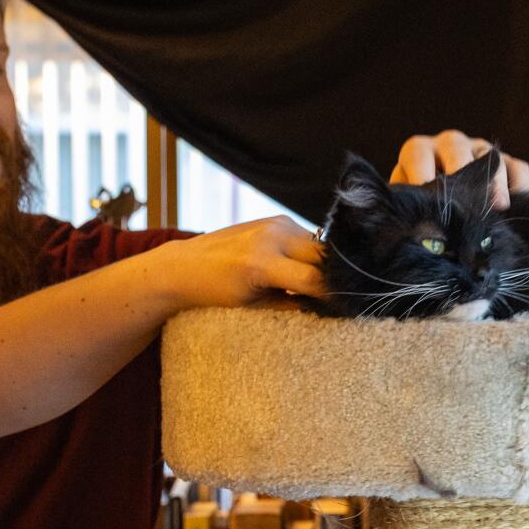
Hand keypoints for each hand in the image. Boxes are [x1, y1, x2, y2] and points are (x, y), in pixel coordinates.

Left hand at [155, 215, 324, 308]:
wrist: (187, 264)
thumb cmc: (215, 292)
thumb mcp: (254, 304)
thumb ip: (292, 302)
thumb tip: (325, 305)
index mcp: (262, 263)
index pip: (314, 279)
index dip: (331, 296)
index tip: (341, 309)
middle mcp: (272, 236)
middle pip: (323, 258)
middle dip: (332, 278)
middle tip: (335, 297)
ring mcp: (276, 223)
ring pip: (319, 246)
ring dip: (323, 264)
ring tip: (317, 284)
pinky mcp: (278, 219)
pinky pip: (307, 237)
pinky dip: (309, 254)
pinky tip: (301, 268)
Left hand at [389, 130, 528, 208]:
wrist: (447, 207)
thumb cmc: (422, 206)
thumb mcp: (410, 205)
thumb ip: (408, 209)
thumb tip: (410, 229)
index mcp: (419, 151)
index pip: (417, 153)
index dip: (420, 172)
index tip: (426, 195)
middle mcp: (449, 144)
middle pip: (456, 149)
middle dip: (463, 175)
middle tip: (467, 201)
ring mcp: (479, 150)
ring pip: (490, 156)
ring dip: (495, 181)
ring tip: (499, 206)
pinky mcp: (505, 162)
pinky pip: (517, 166)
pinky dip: (520, 183)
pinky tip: (517, 203)